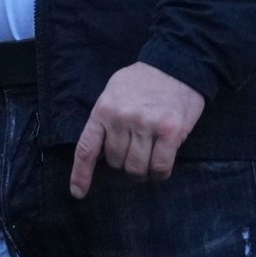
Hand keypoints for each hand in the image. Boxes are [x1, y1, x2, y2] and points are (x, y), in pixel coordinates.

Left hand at [70, 61, 205, 197]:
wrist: (178, 63)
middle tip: (134, 151)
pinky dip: (159, 174)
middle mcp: (122, 119)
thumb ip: (105, 119)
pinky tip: (160, 169)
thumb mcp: (114, 92)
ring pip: (136, 168)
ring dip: (141, 171)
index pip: (87, 148)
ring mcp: (147, 126)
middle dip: (123, 162)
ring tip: (148, 160)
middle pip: (115, 162)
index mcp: (103, 109)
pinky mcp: (170, 132)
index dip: (81, 174)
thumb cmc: (143, 81)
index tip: (78, 193)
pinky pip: (160, 167)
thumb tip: (98, 152)